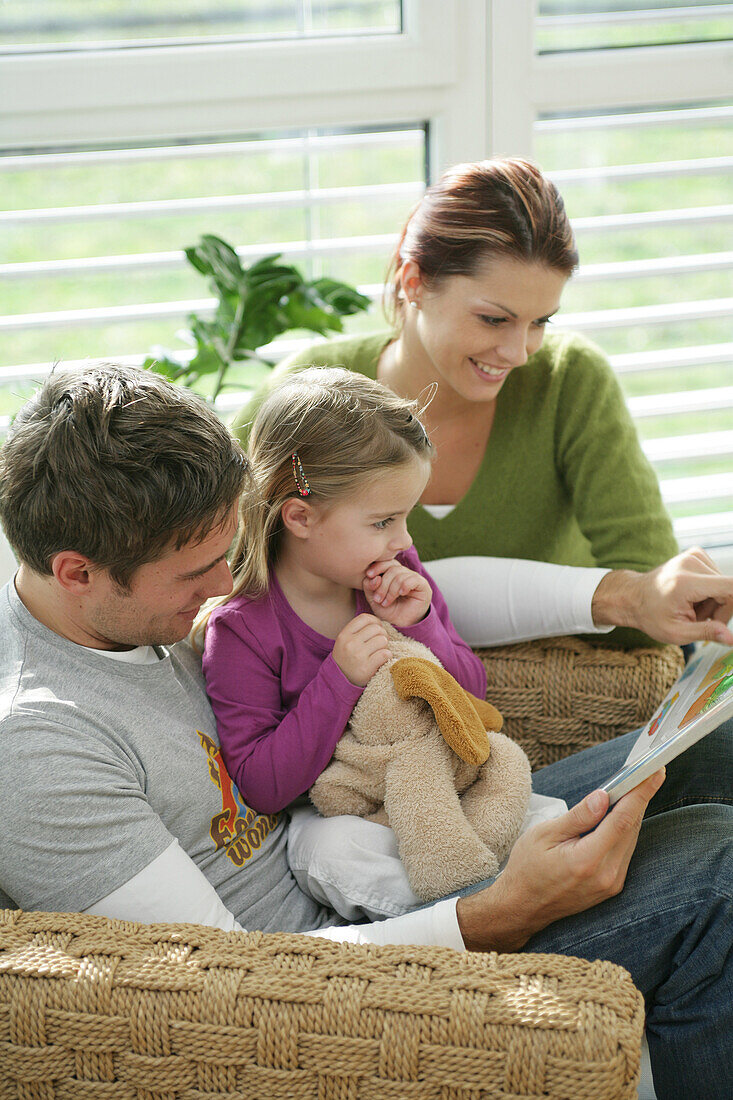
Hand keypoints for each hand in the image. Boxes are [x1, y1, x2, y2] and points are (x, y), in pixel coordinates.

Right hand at [332, 614, 391, 686]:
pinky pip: (386, 654)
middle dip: (382, 634)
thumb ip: (357, 630)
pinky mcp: (367, 668)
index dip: (375, 621)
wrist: (341, 680)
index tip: (377, 628)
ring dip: (385, 646)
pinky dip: (387, 656)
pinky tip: (382, 659)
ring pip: (382, 640)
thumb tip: (378, 622)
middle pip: (376, 628)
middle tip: (380, 642)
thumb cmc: (347, 658)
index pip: (365, 618)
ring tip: (379, 651)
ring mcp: (358, 656)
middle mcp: (350, 644)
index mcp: (344, 635)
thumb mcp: (345, 641)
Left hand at [363, 558, 431, 626]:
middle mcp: (404, 573)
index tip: (368, 575)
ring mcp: (414, 578)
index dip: (377, 567)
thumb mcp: (374, 599)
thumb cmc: (389, 611)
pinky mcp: (423, 585)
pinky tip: (401, 594)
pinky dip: (404, 586)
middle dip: (382, 584)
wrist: (402, 625)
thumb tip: (374, 577)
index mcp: (392, 573)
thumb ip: (369, 587)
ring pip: (400, 575)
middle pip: (392, 568)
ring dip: (390, 590)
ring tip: (386, 602)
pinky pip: (412, 579)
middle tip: (378, 599)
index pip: (386, 562)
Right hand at [456, 768, 665, 952]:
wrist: (522, 907)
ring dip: (633, 813)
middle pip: (631, 828)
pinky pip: (625, 852)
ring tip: (633, 787)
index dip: (640, 793)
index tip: (655, 771)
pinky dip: (625, 830)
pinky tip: (620, 814)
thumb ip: (578, 816)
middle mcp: (606, 875)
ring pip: (631, 839)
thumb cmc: (527, 868)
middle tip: (647, 770)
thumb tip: (603, 796)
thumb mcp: (544, 834)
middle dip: (639, 798)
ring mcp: (612, 884)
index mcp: (587, 860)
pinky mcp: (612, 887)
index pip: (623, 820)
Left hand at [592, 548, 732, 645]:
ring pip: (725, 586)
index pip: (730, 586)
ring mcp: (694, 555)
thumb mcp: (676, 632)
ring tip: (691, 609)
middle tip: (699, 620)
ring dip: (714, 602)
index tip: (726, 618)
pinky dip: (710, 592)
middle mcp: (691, 563)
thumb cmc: (651, 616)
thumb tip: (731, 639)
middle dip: (721, 611)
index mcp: (686, 582)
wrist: (633, 596)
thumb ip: (706, 633)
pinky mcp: (697, 554)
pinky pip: (717, 578)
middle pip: (729, 591)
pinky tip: (693, 598)